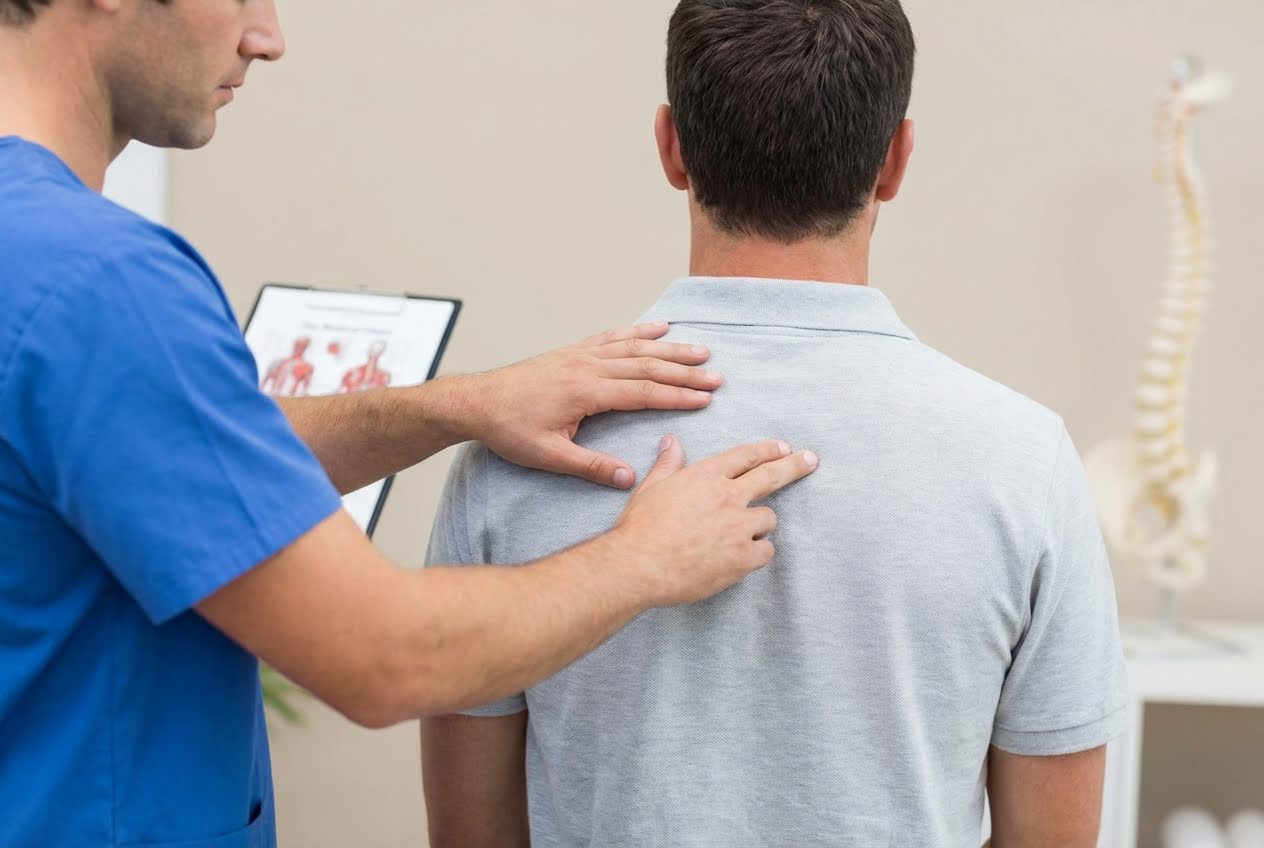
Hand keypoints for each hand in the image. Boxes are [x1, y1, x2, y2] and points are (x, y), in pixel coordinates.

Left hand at [466, 322, 723, 487]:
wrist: (477, 403)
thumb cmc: (509, 430)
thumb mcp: (548, 456)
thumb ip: (590, 466)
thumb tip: (628, 478)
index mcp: (586, 392)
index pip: (643, 392)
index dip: (677, 395)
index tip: (705, 398)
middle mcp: (587, 367)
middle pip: (647, 366)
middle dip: (685, 371)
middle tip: (717, 376)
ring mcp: (581, 355)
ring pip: (634, 348)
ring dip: (670, 349)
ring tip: (701, 350)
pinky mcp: (573, 352)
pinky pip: (612, 337)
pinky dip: (638, 332)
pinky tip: (658, 328)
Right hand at [608, 435, 818, 607]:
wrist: (638, 565)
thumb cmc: (640, 527)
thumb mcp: (652, 487)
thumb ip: (668, 464)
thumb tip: (672, 442)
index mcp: (706, 475)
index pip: (746, 456)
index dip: (767, 450)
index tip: (783, 447)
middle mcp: (728, 496)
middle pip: (771, 476)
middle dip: (794, 466)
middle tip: (810, 460)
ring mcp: (738, 526)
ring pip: (768, 519)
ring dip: (758, 525)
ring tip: (737, 536)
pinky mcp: (743, 557)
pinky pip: (766, 551)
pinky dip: (757, 553)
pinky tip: (741, 558)